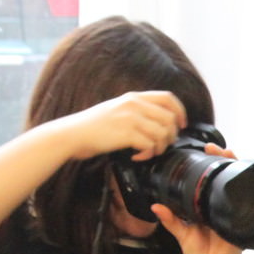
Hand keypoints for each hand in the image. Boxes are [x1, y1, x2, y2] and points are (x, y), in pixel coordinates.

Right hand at [34, 90, 187, 161]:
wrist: (72, 134)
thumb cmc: (93, 126)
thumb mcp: (117, 109)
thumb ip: (137, 111)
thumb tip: (160, 122)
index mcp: (134, 97)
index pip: (168, 98)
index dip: (180, 112)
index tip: (181, 125)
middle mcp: (134, 104)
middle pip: (170, 118)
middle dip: (171, 136)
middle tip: (161, 146)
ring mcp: (130, 118)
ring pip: (163, 133)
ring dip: (160, 147)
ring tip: (148, 153)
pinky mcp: (126, 133)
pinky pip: (150, 145)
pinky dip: (148, 154)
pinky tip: (137, 156)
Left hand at [152, 145, 243, 253]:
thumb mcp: (182, 236)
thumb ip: (171, 221)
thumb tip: (156, 206)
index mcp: (205, 208)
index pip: (207, 181)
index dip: (206, 166)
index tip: (200, 152)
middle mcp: (219, 206)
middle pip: (224, 178)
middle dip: (223, 159)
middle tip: (216, 148)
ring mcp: (232, 212)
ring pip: (236, 185)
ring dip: (235, 168)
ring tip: (228, 154)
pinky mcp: (242, 221)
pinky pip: (244, 202)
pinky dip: (244, 189)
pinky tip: (241, 177)